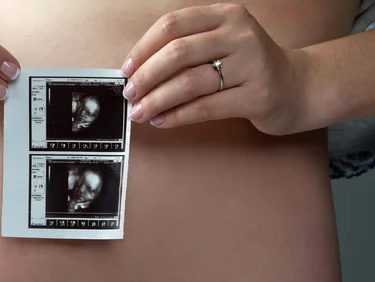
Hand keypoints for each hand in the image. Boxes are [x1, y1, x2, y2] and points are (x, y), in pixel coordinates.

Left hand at [120, 3, 307, 135]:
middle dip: (145, 76)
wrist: (299, 87)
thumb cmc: (250, 67)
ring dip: (157, 100)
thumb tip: (138, 71)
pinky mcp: (257, 96)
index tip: (126, 69)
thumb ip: (188, 49)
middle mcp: (240, 35)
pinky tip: (162, 121)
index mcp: (226, 15)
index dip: (143, 48)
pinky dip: (178, 116)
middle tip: (130, 94)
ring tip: (140, 112)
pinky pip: (206, 107)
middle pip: (177, 52)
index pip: (172, 25)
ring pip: (189, 82)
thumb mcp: (223, 43)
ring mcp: (252, 64)